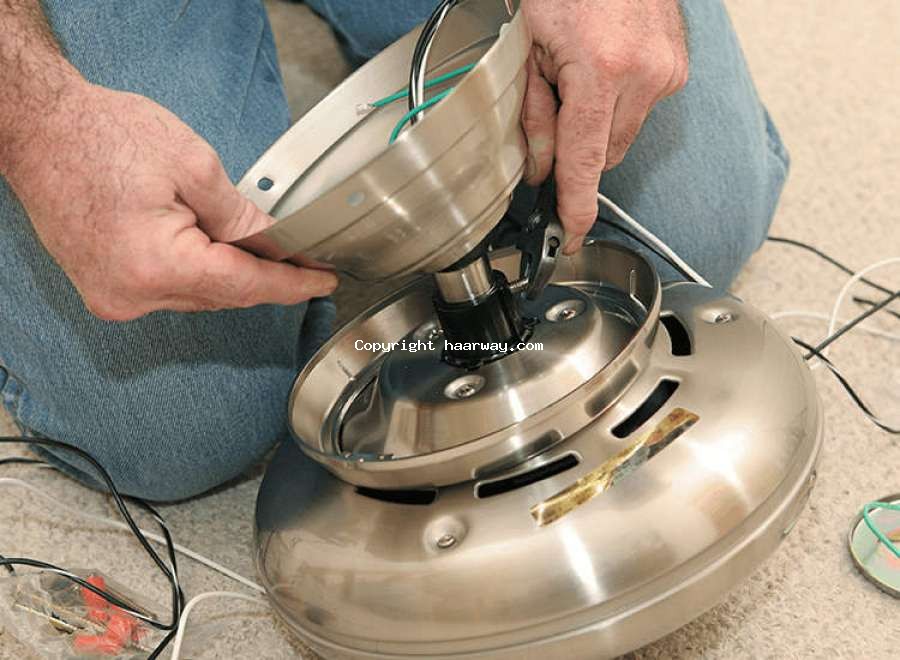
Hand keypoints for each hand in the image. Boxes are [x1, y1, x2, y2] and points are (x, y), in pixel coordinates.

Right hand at [3, 81, 337, 320]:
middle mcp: (132, 295)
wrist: (39, 129)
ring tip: (262, 251)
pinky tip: (215, 253)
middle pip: (223, 295)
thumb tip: (277, 244)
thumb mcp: (192, 166)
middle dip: (265, 277)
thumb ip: (240, 216)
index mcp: (156, 265)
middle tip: (302, 258)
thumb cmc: (102, 136)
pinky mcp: (106, 290)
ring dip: (230, 275)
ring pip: (198, 297)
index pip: (245, 286)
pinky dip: (198, 275)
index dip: (291, 285)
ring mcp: (114, 297)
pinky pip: (169, 292)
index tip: (322, 282)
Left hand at [520, 0, 688, 252]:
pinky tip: (602, 68)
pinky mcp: (677, 66)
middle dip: (576, 149)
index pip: (587, 161)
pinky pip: (641, 109)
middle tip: (553, 104)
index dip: (576, 206)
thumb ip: (532, 114)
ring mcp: (667, 69)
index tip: (571, 237)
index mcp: (602, 69)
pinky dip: (618, 104)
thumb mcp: (525, 46)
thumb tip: (540, 169)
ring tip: (579, 76)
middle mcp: (645, 73)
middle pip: (606, 154)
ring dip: (598, 125)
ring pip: (624, 135)